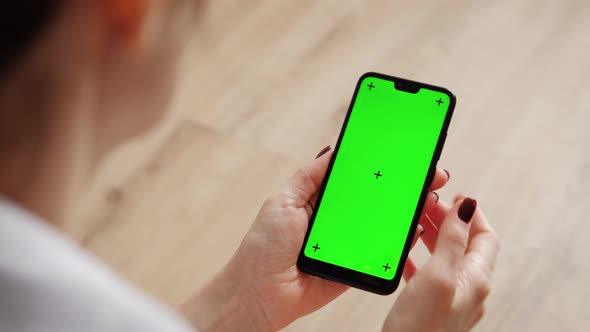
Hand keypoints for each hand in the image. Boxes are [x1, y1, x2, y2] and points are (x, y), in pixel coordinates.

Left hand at [184, 146, 449, 331]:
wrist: (260, 293)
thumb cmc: (263, 247)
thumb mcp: (284, 200)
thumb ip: (311, 176)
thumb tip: (334, 150)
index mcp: (320, 199)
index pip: (356, 177)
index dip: (379, 165)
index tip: (403, 153)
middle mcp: (337, 218)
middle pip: (376, 197)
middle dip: (403, 185)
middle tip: (429, 174)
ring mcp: (349, 242)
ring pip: (383, 223)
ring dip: (406, 210)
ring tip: (428, 196)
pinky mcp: (356, 265)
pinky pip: (381, 251)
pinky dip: (400, 241)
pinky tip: (414, 227)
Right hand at [382, 195, 498, 331]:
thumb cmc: (423, 327)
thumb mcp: (439, 274)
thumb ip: (454, 240)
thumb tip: (468, 206)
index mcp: (477, 278)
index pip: (485, 236)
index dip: (472, 213)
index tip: (454, 196)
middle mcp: (469, 288)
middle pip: (466, 245)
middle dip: (449, 221)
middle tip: (427, 206)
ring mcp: (452, 298)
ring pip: (447, 258)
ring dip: (434, 238)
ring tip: (416, 224)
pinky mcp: (433, 307)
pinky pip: (432, 275)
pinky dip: (420, 259)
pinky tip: (405, 257)